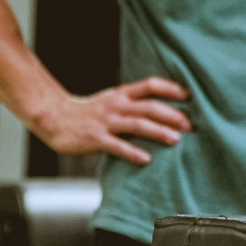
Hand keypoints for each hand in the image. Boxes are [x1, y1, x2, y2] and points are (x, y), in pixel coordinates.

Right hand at [31, 76, 192, 165]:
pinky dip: (132, 153)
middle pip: (149, 107)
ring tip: (176, 140)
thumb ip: (134, 103)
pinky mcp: (95, 139)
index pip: (150, 85)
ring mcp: (106, 122)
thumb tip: (165, 110)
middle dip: (172, 115)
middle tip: (191, 125)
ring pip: (137, 125)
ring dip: (158, 132)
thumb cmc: (89, 112)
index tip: (189, 95)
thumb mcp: (112, 100)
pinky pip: (117, 146)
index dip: (170, 89)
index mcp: (122, 94)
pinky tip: (146, 159)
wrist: (54, 118)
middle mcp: (116, 105)